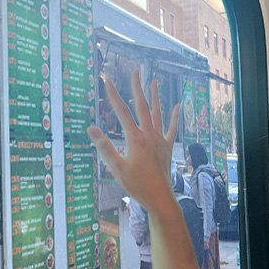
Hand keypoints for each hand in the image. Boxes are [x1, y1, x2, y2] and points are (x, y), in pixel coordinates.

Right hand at [88, 69, 179, 214]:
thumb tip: (91, 128)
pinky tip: (177, 105)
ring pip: (156, 113)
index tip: (108, 79)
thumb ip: (104, 147)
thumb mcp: (116, 168)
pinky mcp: (167, 147)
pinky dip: (174, 116)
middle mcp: (149, 135)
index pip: (122, 111)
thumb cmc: (137, 185)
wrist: (159, 197)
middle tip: (135, 71)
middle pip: (141, 106)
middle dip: (137, 87)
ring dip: (154, 96)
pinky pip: (171, 128)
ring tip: (153, 81)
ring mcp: (159, 140)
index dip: (113, 94)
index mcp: (135, 138)